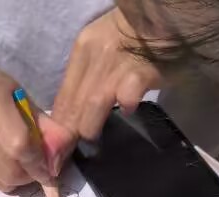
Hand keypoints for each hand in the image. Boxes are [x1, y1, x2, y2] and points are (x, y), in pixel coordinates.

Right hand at [0, 47, 71, 192]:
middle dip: (30, 174)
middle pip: (9, 169)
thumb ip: (44, 127)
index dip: (38, 163)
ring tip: (20, 160)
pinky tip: (0, 155)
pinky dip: (2, 173)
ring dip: (18, 177)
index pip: (18, 145)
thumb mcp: (22, 96)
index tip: (50, 170)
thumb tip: (59, 160)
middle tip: (37, 166)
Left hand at [51, 8, 161, 171]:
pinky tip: (129, 111)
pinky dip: (126, 108)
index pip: (62, 97)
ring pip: (91, 107)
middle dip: (67, 136)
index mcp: (82, 51)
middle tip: (64, 159)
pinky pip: (126, 97)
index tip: (54, 149)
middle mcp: (93, 59)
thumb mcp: (102, 45)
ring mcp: (116, 67)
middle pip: (72, 106)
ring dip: (89, 128)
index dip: (56, 127)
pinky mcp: (139, 74)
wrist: (164, 15)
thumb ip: (89, 75)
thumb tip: (76, 112)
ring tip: (93, 141)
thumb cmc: (136, 33)